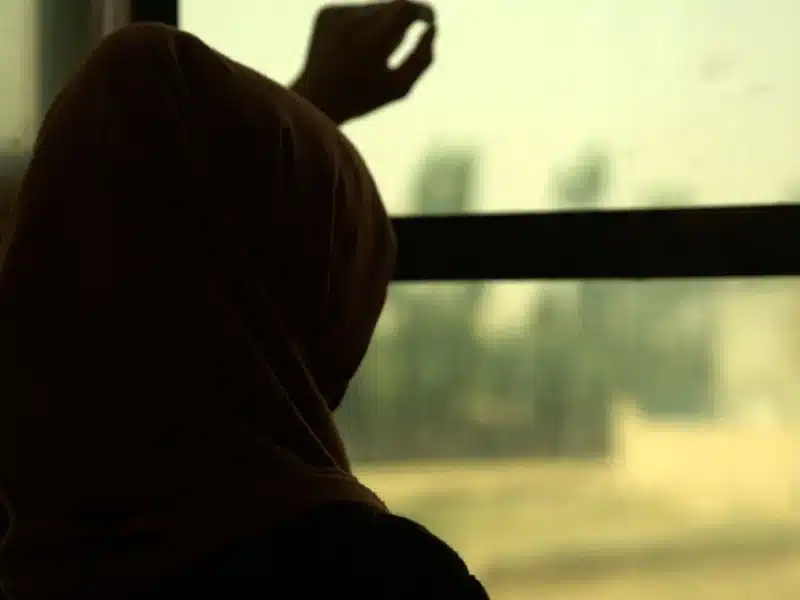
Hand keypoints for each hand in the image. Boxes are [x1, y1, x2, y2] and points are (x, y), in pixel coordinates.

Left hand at [291, 0, 436, 124]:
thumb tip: (430, 28)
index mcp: (371, 41)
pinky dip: (362, 25)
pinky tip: (352, 48)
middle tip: (392, 49)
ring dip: (381, 24)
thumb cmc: (362, 98)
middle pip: (392, 6)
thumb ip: (422, 58)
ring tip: (369, 53)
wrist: (315, 97)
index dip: (422, 11)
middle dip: (400, 22)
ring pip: (374, 8)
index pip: (405, 8)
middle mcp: (352, 21)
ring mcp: (336, 14)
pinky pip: (356, 11)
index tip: (429, 20)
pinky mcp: (326, 12)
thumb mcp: (400, 87)